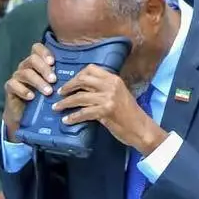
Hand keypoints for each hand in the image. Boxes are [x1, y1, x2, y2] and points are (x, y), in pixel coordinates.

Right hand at [2, 42, 55, 138]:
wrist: (26, 116)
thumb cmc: (43, 100)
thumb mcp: (53, 88)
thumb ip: (60, 79)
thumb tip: (77, 75)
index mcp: (36, 63)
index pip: (37, 48)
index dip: (44, 52)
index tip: (53, 62)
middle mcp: (25, 66)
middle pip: (32, 59)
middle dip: (44, 69)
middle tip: (54, 80)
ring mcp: (17, 76)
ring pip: (25, 73)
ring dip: (38, 82)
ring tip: (48, 92)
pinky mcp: (10, 87)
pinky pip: (13, 84)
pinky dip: (23, 90)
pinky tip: (32, 97)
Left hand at [52, 66, 166, 153]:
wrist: (141, 128)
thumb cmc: (129, 114)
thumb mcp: (119, 95)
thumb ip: (104, 89)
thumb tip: (84, 89)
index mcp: (113, 79)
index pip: (91, 69)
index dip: (77, 75)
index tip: (70, 83)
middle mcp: (110, 85)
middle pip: (82, 80)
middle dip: (68, 86)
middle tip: (59, 94)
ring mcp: (108, 98)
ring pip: (80, 97)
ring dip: (65, 103)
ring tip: (57, 107)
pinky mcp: (105, 111)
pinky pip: (83, 112)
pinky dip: (73, 117)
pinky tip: (66, 120)